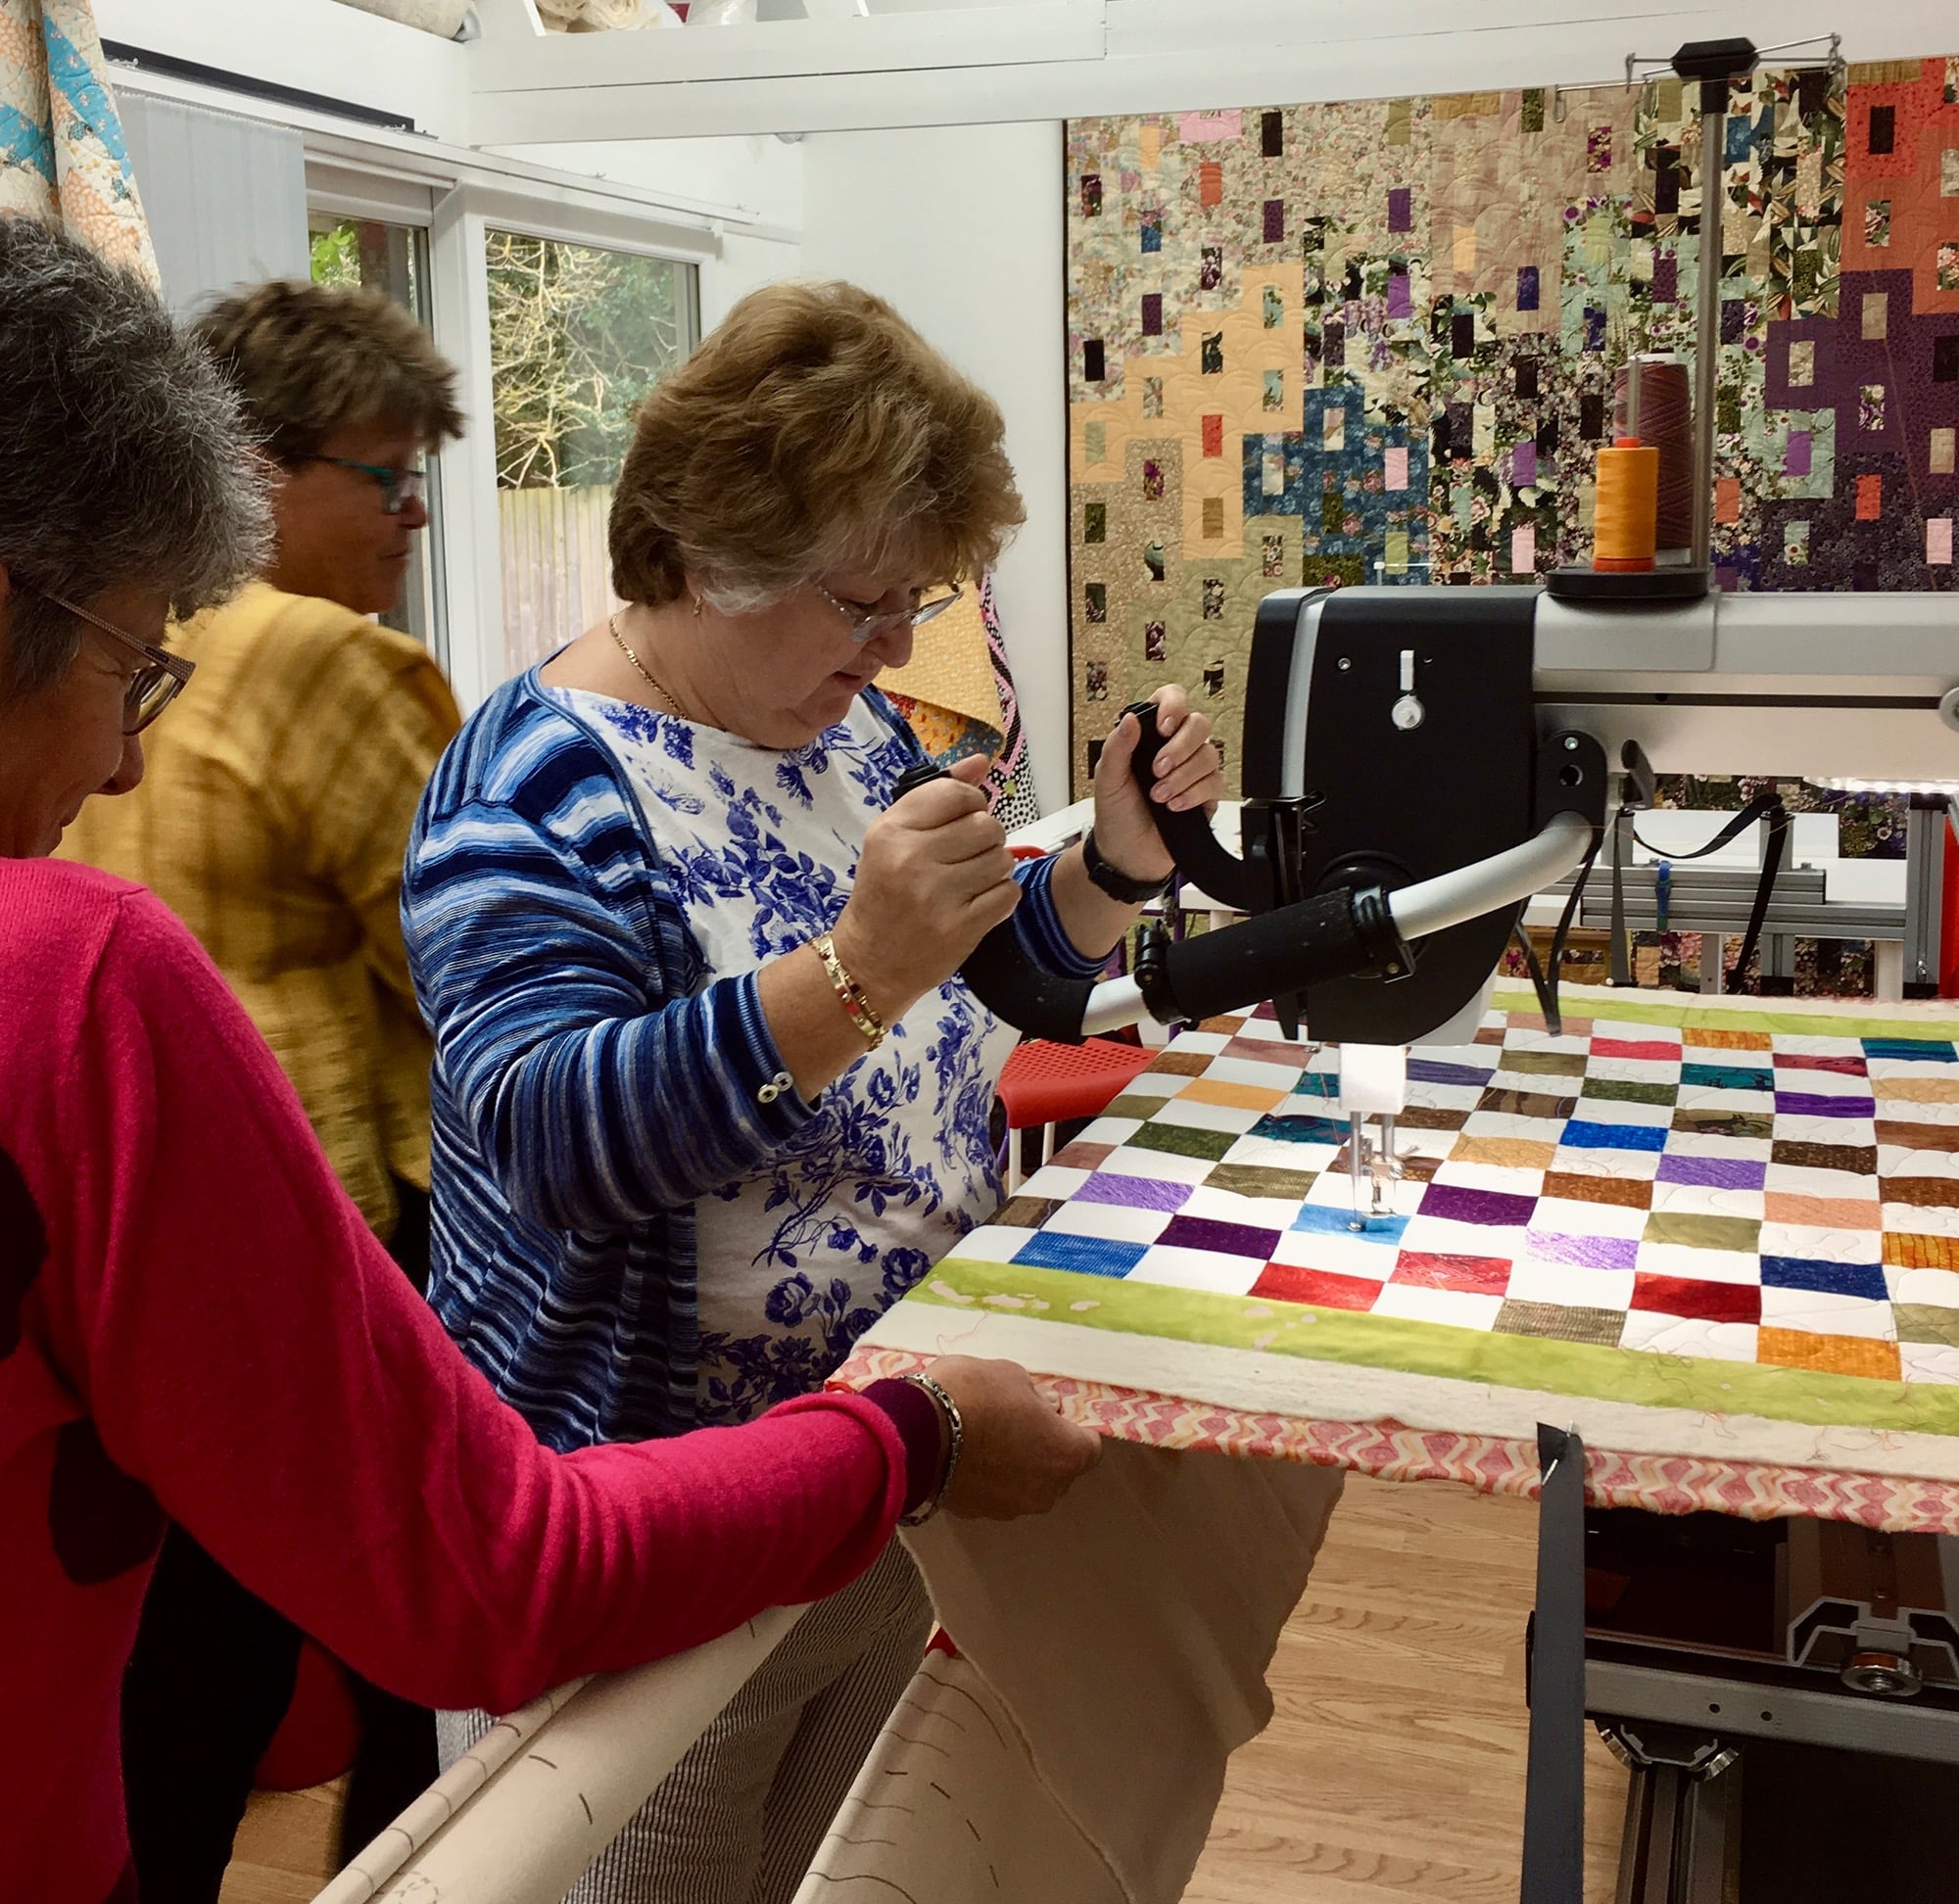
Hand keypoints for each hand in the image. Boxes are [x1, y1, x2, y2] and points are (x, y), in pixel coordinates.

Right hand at [832, 756, 1018, 1021]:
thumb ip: (937, 796)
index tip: (962, 820)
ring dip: (995, 869)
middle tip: (968, 857)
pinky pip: (1008, 894)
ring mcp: (937, 897)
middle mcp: (912, 859)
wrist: (869, 962)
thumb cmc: (883, 893)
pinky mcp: (960, 928)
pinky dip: (1000, 897)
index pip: (955, 794)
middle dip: (986, 839)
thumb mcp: (894, 839)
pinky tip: (978, 903)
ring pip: (1002, 859)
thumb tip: (981, 761)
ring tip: (972, 881)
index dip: (971, 804)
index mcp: (891, 831)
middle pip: (986, 826)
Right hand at [921, 1355, 1101, 1519]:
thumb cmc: (975, 1395)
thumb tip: (1046, 1408)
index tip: (1052, 1412)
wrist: (916, 1434)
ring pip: (1027, 1483)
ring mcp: (1012, 1508)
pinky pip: (995, 1492)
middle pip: (1058, 1469)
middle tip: (1018, 1420)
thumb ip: (1037, 1397)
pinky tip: (966, 1454)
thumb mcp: (1012, 1375)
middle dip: (1045, 1447)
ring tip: (986, 1437)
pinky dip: (989, 1477)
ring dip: (1017, 1465)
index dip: (1072, 1427)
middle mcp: (1047, 1491)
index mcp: (1066, 1455)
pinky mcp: (979, 1515)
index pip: (1089, 1445)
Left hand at [1089, 685, 1224, 883]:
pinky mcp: (1206, 795)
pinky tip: (1174, 806)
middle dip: (1180, 746)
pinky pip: (1215, 782)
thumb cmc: (1116, 814)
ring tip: (1159, 796)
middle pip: (1199, 724)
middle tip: (1157, 769)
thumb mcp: (1107, 778)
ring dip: (1182, 776)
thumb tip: (1130, 719)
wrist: (1127, 854)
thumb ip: (1117, 746)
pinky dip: (1193, 793)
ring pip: (1209, 754)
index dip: (1173, 706)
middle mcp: (1175, 749)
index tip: (1162, 727)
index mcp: (1149, 737)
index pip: (1172, 700)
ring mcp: (1193, 771)